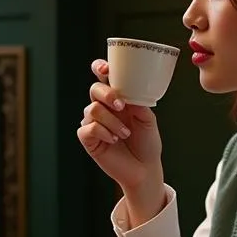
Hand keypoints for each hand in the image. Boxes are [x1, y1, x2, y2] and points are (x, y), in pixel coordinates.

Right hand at [78, 59, 165, 218]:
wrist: (145, 168)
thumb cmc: (147, 143)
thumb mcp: (148, 119)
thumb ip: (137, 103)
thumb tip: (127, 92)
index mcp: (118, 99)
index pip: (103, 78)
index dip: (99, 68)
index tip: (105, 69)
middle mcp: (104, 108)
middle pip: (94, 89)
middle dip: (107, 94)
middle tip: (121, 106)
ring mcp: (94, 123)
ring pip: (92, 110)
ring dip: (111, 121)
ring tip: (125, 134)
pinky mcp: (89, 139)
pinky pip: (88, 128)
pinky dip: (103, 132)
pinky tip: (113, 140)